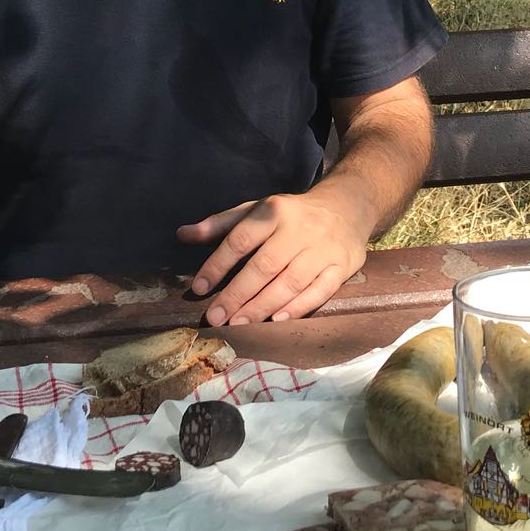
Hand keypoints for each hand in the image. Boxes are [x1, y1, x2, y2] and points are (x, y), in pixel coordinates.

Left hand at [179, 191, 370, 324]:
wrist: (347, 206)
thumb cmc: (292, 214)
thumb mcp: (256, 209)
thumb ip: (220, 224)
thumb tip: (182, 235)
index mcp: (273, 212)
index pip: (240, 240)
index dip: (217, 265)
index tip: (198, 289)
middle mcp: (298, 230)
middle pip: (264, 265)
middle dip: (238, 294)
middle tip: (216, 317)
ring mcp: (322, 249)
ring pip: (290, 281)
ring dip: (263, 306)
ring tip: (239, 323)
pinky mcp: (342, 265)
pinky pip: (320, 290)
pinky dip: (299, 306)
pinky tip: (277, 321)